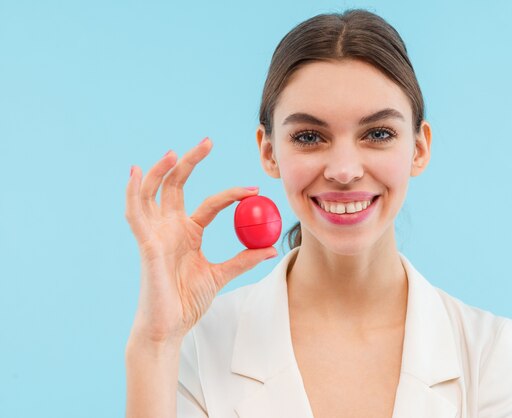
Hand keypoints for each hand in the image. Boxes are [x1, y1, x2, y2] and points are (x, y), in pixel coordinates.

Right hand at [125, 138, 276, 343]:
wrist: (170, 326)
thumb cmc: (188, 301)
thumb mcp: (221, 274)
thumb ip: (244, 259)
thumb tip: (272, 247)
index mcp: (188, 233)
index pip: (210, 203)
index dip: (232, 193)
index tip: (254, 188)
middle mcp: (170, 228)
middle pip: (176, 185)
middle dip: (190, 162)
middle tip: (208, 142)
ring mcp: (156, 233)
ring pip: (153, 193)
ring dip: (161, 170)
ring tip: (173, 152)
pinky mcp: (145, 243)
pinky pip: (136, 213)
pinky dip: (134, 192)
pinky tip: (137, 172)